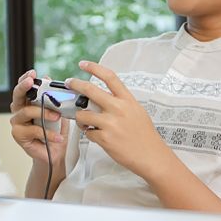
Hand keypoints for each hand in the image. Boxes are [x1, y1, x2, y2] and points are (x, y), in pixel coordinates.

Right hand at [9, 68, 67, 169]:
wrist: (55, 154)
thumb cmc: (54, 131)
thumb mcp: (57, 112)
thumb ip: (53, 98)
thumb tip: (49, 80)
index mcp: (27, 102)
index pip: (23, 87)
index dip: (26, 79)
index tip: (33, 73)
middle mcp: (19, 111)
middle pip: (18, 95)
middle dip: (24, 87)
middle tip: (32, 83)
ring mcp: (17, 123)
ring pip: (27, 112)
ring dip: (44, 112)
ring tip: (58, 116)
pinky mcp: (19, 136)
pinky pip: (34, 130)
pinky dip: (49, 133)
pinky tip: (58, 137)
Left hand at [65, 62, 174, 181]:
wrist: (151, 156)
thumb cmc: (144, 135)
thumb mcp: (137, 111)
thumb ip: (120, 103)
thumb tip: (100, 98)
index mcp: (127, 100)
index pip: (110, 77)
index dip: (94, 68)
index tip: (83, 64)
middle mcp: (119, 109)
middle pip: (90, 90)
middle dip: (76, 84)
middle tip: (69, 84)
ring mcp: (111, 124)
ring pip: (83, 114)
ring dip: (80, 118)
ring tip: (84, 122)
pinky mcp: (105, 139)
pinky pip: (87, 132)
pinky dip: (89, 134)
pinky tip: (97, 136)